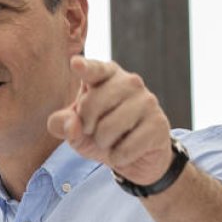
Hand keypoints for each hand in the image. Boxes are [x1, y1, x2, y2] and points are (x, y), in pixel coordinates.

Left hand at [47, 56, 173, 184]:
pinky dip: (119, 157)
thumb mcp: (75, 130)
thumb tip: (71, 125)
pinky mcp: (158, 123)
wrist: (135, 158)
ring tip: (112, 140)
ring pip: (108, 128)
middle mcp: (129, 82)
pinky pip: (125, 148)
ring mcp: (147, 100)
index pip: (94, 70)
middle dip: (86, 126)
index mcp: (106, 75)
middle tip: (96, 130)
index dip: (85, 68)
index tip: (75, 64)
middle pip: (92, 104)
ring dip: (103, 143)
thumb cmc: (101, 134)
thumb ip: (62, 124)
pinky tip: (127, 150)